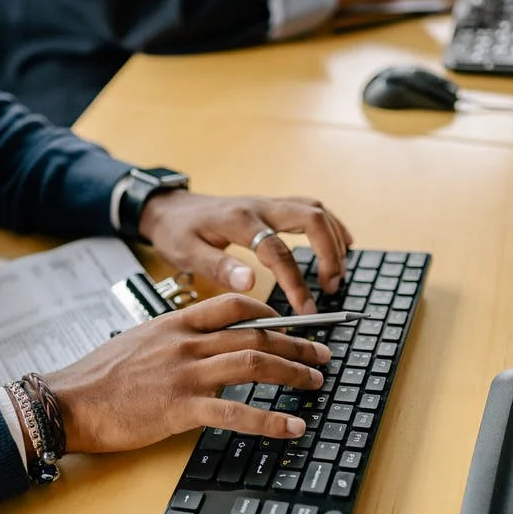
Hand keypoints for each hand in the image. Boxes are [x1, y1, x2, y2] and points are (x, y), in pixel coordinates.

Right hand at [42, 294, 331, 454]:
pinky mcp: (181, 408)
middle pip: (255, 333)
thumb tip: (196, 350)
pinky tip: (292, 426)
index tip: (287, 323)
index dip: (268, 311)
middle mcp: (185, 343)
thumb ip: (170, 342)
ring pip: (254, 362)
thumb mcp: (135, 344)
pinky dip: (271, 419)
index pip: (232, 305)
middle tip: (322, 353)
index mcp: (174, 324)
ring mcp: (185, 374)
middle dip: (296, 342)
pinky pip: (236, 411)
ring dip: (293, 371)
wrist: (66, 401)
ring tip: (316, 381)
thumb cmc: (95, 378)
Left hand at [139, 191, 352, 315]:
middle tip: (331, 288)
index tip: (306, 310)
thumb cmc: (178, 233)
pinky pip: (310, 208)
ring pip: (315, 210)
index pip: (277, 251)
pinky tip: (342, 243)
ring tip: (338, 274)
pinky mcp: (272, 206)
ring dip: (333, 240)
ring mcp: (268, 203)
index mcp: (239, 222)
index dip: (296, 282)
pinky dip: (330, 225)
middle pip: (310, 218)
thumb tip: (249, 283)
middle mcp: (259, 207)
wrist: (170, 208)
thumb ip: (219, 268)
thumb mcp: (188, 254)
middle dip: (328, 254)